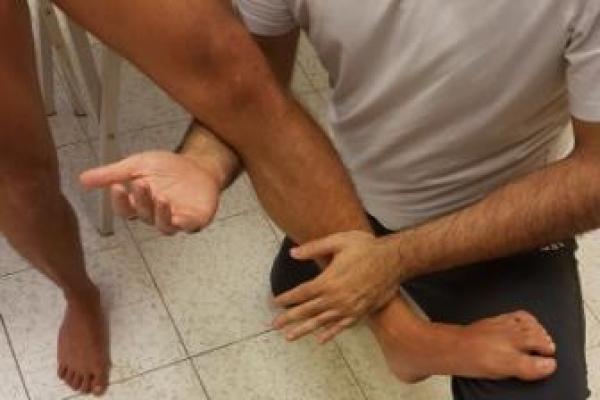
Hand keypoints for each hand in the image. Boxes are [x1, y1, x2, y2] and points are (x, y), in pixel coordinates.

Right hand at [80, 151, 221, 234]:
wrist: (200, 165)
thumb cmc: (169, 168)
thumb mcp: (137, 165)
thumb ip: (112, 173)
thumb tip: (82, 179)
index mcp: (140, 204)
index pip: (125, 210)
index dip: (120, 201)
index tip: (117, 187)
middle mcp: (156, 216)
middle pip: (144, 215)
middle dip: (142, 200)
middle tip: (141, 183)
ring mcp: (176, 220)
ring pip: (164, 225)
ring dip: (160, 213)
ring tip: (159, 197)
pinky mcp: (195, 221)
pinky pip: (187, 226)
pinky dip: (181, 220)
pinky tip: (177, 209)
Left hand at [272, 231, 400, 342]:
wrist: (394, 260)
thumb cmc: (366, 248)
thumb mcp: (338, 241)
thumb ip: (314, 248)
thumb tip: (293, 253)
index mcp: (328, 280)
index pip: (301, 293)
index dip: (286, 298)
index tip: (274, 302)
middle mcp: (336, 298)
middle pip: (307, 310)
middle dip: (288, 317)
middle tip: (273, 324)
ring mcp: (348, 308)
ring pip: (321, 322)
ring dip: (304, 329)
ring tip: (289, 337)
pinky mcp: (360, 312)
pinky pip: (341, 326)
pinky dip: (330, 333)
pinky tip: (321, 339)